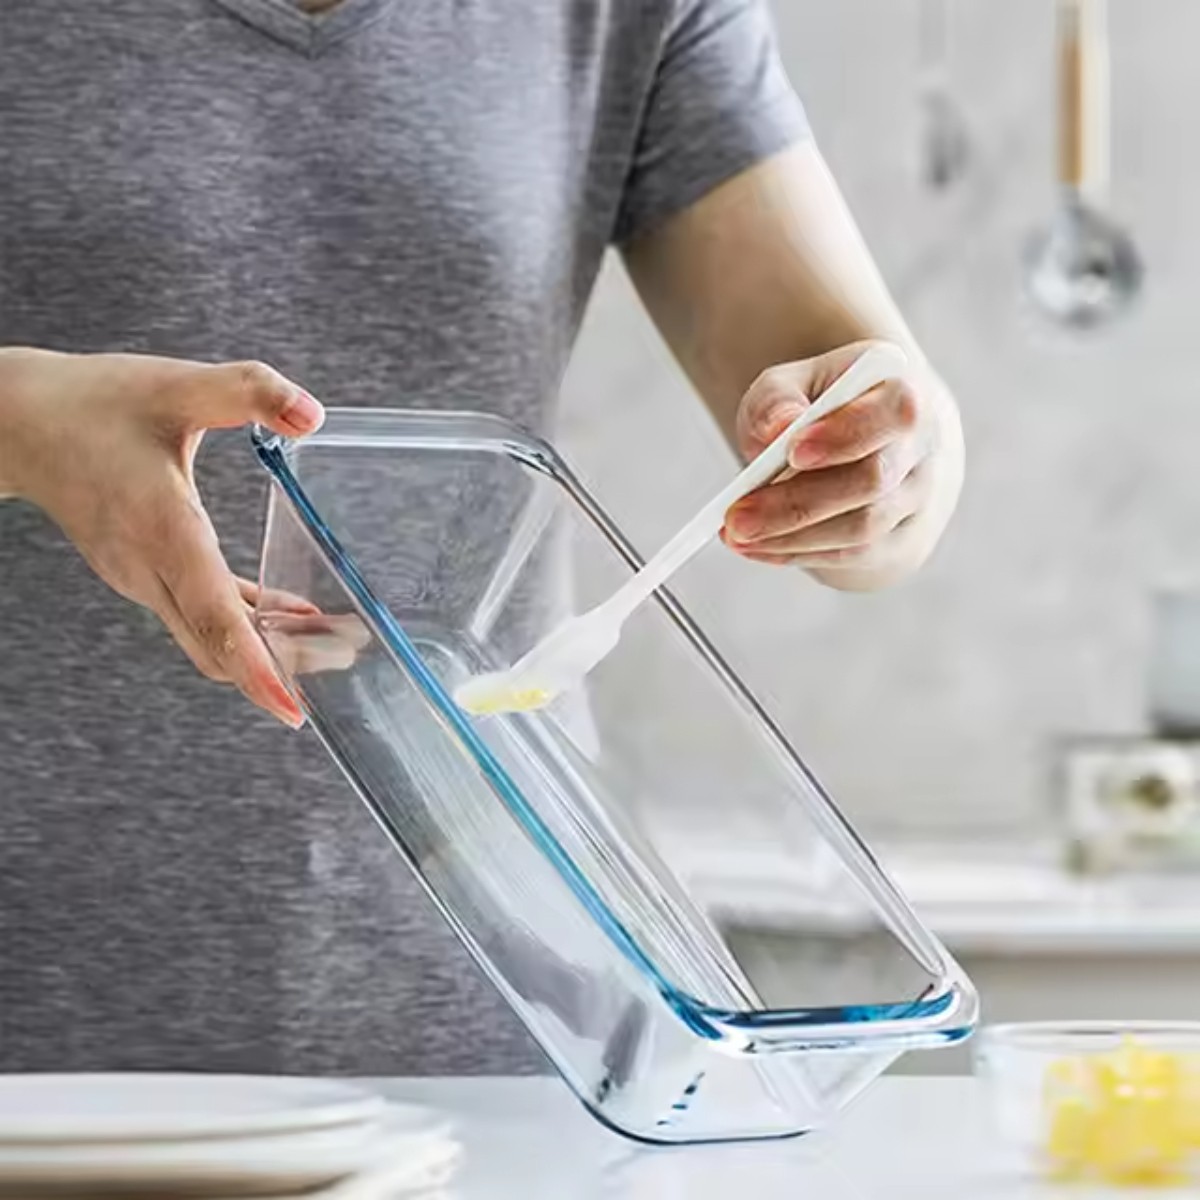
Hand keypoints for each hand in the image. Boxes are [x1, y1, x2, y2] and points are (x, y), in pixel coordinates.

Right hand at [0, 348, 324, 724]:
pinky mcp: (143, 574)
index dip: (255, 667)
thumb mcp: (176, 385)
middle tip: (350, 658)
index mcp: (161, 528)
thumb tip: (313, 415)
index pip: (214, 616)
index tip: (290, 706)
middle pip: (219, 646)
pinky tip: (292, 614)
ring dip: (268, 650)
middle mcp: (148, 568)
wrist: (16, 424)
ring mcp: (142, 578)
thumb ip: (248, 389)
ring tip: (335, 642)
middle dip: (282, 668)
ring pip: (210, 639)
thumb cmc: (93, 402)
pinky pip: (200, 616)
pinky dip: (246, 626)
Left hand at [721, 341, 962, 588]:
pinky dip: (797, 553)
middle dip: (798, 503)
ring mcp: (917, 498)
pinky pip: (852, 555)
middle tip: (737, 515)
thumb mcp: (789, 385)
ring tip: (736, 535)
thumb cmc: (818, 410)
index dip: (846, 434)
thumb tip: (778, 429)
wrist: (860, 444)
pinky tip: (757, 548)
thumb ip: (777, 399)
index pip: (895, 413)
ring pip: (862, 529)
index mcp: (903, 391)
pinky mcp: (900, 540)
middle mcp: (923, 447)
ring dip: (792, 537)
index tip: (793, 451)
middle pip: (873, 481)